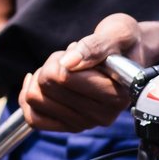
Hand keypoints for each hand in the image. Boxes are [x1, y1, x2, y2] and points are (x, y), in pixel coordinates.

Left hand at [19, 13, 158, 133]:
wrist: (129, 55)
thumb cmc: (124, 42)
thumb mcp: (117, 32)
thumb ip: (94, 47)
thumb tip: (69, 63)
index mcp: (116, 95)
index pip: (63, 78)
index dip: (61, 59)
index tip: (77, 51)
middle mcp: (102, 116)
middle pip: (46, 87)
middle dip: (52, 65)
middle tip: (71, 58)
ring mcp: (85, 124)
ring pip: (35, 100)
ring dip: (43, 77)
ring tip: (64, 69)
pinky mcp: (70, 126)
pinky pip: (33, 118)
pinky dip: (29, 96)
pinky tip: (40, 82)